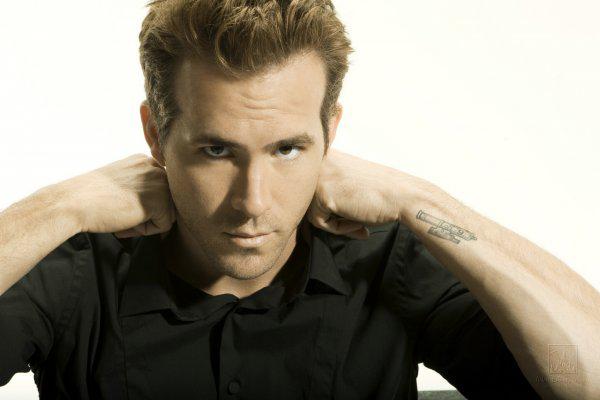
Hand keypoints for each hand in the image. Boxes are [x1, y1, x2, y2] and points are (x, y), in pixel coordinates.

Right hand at [59, 153, 175, 237]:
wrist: (72, 203)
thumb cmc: (90, 198)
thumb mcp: (121, 184)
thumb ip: (140, 188)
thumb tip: (161, 207)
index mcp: (144, 161)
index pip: (159, 191)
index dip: (142, 206)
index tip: (120, 207)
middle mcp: (154, 167)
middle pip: (166, 202)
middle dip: (148, 215)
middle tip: (121, 217)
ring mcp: (158, 181)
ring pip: (167, 214)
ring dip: (147, 223)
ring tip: (123, 220)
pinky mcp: (159, 199)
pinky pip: (164, 226)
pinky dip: (146, 231)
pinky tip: (126, 224)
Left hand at [306, 149, 410, 239]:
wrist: (403, 197)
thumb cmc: (381, 193)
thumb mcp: (349, 182)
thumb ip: (330, 186)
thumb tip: (311, 205)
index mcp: (327, 154)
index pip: (313, 187)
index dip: (332, 205)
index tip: (353, 211)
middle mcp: (320, 161)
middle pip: (310, 199)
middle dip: (332, 215)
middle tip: (357, 222)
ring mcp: (320, 176)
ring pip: (313, 212)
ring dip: (336, 223)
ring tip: (359, 221)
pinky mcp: (323, 195)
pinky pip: (319, 221)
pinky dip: (338, 228)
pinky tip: (358, 222)